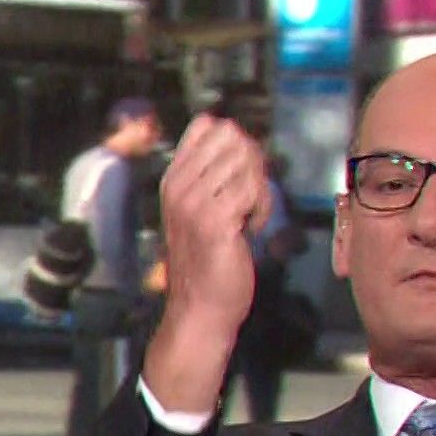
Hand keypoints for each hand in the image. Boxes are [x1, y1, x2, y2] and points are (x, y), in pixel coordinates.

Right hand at [141, 116, 271, 412]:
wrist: (200, 310)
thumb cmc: (210, 262)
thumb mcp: (203, 209)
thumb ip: (216, 176)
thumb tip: (245, 142)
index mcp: (173, 178)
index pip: (208, 124)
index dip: (237, 143)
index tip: (239, 177)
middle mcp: (178, 186)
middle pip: (232, 136)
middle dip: (253, 162)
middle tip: (250, 198)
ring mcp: (192, 203)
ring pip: (246, 161)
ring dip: (260, 188)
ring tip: (250, 217)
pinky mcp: (213, 221)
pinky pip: (252, 189)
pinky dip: (262, 209)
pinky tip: (252, 230)